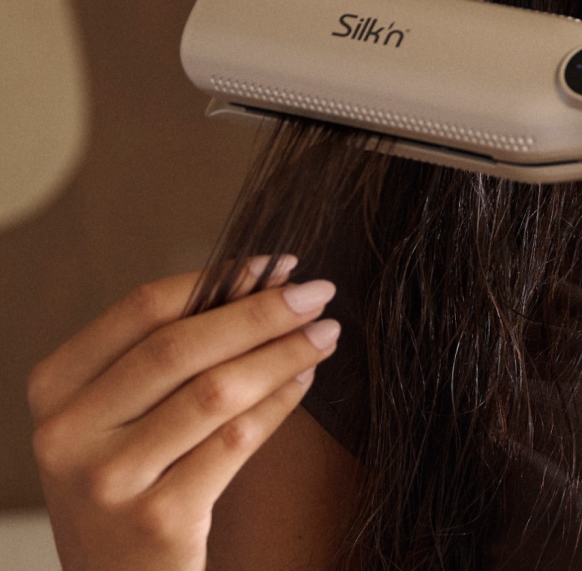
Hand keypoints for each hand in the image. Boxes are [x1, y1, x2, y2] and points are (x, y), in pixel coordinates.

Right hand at [28, 258, 339, 570]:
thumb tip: (262, 277)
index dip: (218, 278)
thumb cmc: (130, 480)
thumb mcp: (122, 415)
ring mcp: (107, 481)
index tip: (279, 264)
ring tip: (326, 334)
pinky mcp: (156, 520)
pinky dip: (280, 403)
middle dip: (261, 312)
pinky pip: (235, 442)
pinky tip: (306, 382)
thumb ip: (172, 352)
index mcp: (53, 387)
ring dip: (283, 354)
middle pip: (180, 347)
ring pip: (215, 392)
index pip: (142, 308)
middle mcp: (66, 434)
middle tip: (320, 292)